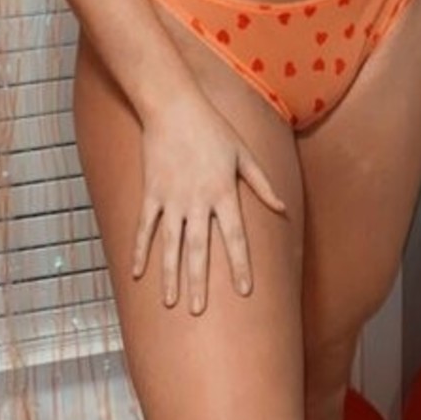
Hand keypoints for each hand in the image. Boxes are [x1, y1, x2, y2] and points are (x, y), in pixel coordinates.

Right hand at [131, 87, 288, 315]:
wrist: (173, 106)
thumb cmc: (213, 128)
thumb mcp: (244, 154)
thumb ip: (262, 185)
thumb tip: (282, 209)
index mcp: (224, 192)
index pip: (235, 237)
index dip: (241, 265)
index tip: (245, 292)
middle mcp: (197, 201)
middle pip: (200, 250)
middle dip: (200, 283)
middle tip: (199, 313)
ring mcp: (171, 199)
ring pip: (171, 245)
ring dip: (171, 275)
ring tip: (171, 303)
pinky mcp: (151, 193)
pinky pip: (145, 228)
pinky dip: (140, 251)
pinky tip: (138, 274)